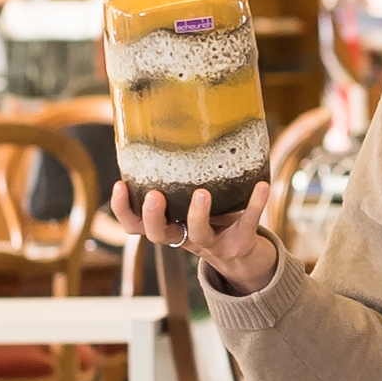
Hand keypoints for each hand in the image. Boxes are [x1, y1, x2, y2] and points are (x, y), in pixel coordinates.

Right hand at [117, 181, 284, 295]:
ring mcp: (212, 243)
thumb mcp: (189, 204)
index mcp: (168, 226)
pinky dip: (255, 204)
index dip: (123, 209)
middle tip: (154, 196)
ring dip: (197, 214)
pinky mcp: (239, 242)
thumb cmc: (211, 220)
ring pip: (198, 234)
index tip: (119, 185)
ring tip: (202, 193)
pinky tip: (262, 185)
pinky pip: (247, 223)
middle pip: (158, 235)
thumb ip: (178, 178)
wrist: (243, 255)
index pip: (134, 224)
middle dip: (152, 216)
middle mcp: (185, 238)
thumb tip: (173, 125)